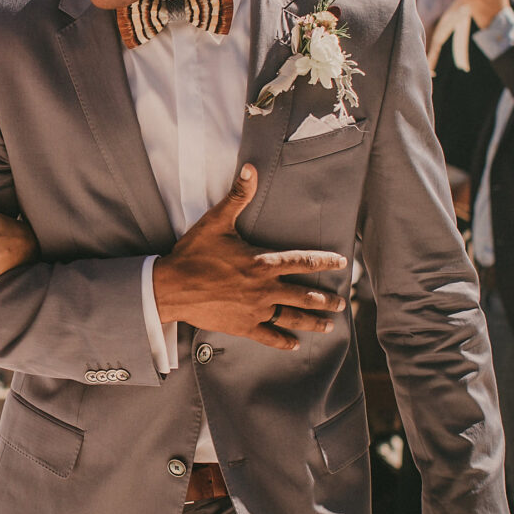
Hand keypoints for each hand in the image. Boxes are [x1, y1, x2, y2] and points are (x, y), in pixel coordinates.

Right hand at [152, 164, 346, 348]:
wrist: (171, 287)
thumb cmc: (193, 253)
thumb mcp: (216, 221)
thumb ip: (237, 196)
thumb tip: (250, 169)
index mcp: (262, 263)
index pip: (303, 261)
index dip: (325, 261)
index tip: (342, 262)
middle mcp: (264, 288)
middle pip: (304, 295)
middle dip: (325, 299)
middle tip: (341, 302)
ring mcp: (255, 310)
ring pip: (292, 317)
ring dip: (313, 321)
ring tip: (329, 325)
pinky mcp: (242, 326)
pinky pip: (269, 336)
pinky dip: (283, 341)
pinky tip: (294, 344)